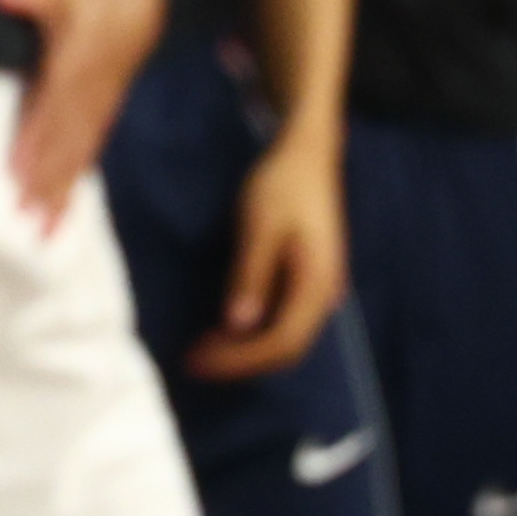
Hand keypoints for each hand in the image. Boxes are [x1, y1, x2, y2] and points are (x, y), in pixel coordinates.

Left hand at [0, 0, 163, 228]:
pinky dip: (77, 182)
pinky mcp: (104, 113)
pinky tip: (64, 209)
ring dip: (62, 192)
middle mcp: (88, 94)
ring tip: (45, 228)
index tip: (16, 173)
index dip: (33, 142)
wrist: (141, 3)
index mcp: (74, 66)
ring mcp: (99, 107)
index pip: (49, 111)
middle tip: (24, 216)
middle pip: (64, 143)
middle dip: (45, 181)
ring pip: (79, 155)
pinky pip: (90, 152)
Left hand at [191, 123, 347, 379]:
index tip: (200, 362)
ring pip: (283, 335)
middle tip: (193, 362)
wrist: (307, 153)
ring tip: (202, 351)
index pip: (282, 342)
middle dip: (239, 360)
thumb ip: (251, 275)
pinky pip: (281, 318)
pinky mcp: (305, 280)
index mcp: (317, 284)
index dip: (241, 359)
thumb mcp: (261, 225)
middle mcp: (323, 295)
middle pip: (285, 346)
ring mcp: (317, 288)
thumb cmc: (283, 184)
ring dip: (243, 348)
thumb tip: (238, 325)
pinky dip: (251, 330)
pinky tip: (223, 327)